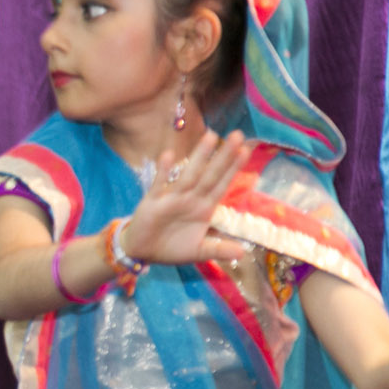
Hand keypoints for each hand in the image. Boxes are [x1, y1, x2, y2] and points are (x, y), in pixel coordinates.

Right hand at [123, 129, 247, 265]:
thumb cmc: (171, 248)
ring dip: (199, 157)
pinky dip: (162, 172)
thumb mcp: (197, 252)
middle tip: (238, 135)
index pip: (222, 185)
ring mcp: (171, 198)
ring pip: (189, 175)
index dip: (233, 169)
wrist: (142, 251)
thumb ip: (218, 250)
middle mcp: (190, 199)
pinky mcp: (152, 203)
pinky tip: (167, 155)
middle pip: (210, 175)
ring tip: (211, 136)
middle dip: (223, 156)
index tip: (246, 151)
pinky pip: (158, 185)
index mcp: (203, 209)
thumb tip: (242, 254)